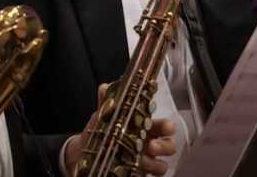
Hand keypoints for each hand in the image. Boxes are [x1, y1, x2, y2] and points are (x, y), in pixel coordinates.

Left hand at [62, 84, 177, 175]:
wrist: (87, 152)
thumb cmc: (101, 132)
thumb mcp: (104, 116)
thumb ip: (106, 102)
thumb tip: (105, 87)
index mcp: (146, 127)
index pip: (164, 126)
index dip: (168, 126)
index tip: (166, 127)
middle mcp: (150, 144)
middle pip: (169, 145)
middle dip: (164, 146)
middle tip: (151, 146)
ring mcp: (146, 160)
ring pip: (162, 164)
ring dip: (154, 163)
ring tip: (140, 161)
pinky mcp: (140, 173)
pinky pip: (151, 175)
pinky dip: (145, 174)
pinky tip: (134, 171)